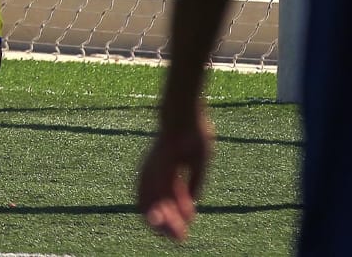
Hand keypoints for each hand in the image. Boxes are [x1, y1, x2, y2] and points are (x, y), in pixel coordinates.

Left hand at [136, 109, 213, 241]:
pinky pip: (159, 195)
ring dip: (165, 222)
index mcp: (163, 171)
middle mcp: (155, 174)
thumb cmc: (192, 132)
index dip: (174, 216)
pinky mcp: (157, 169)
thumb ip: (194, 182)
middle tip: (181, 239)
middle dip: (168, 224)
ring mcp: (154, 171)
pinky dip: (166, 209)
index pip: (165, 200)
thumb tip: (194, 203)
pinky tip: (176, 219)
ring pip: (155, 204)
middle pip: (156, 206)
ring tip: (177, 235)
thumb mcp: (197, 161)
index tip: (187, 227)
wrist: (184, 113)